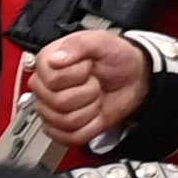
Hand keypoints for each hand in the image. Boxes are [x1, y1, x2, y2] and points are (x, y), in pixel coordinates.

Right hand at [15, 26, 149, 148]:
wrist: (132, 77)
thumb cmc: (115, 58)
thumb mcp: (101, 41)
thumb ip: (79, 44)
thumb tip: (55, 58)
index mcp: (48, 63)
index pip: (52, 80)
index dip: (77, 74)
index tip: (87, 66)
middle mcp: (45, 88)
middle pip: (58, 102)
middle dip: (88, 92)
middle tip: (94, 81)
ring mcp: (51, 110)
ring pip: (66, 121)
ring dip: (91, 108)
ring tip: (94, 95)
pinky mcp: (62, 129)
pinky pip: (72, 136)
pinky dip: (91, 126)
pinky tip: (94, 111)